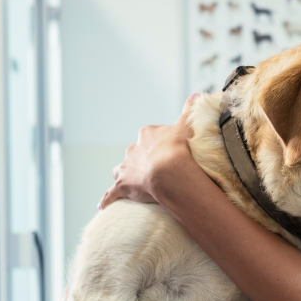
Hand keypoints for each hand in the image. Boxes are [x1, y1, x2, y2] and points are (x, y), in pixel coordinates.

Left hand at [99, 94, 199, 209]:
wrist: (170, 170)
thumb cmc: (180, 148)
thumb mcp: (187, 125)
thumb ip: (190, 110)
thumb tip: (197, 94)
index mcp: (147, 134)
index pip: (150, 137)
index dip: (160, 145)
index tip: (170, 152)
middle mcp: (133, 149)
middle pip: (135, 153)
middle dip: (142, 160)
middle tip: (157, 170)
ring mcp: (127, 168)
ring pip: (122, 170)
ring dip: (125, 175)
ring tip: (133, 183)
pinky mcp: (123, 186)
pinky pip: (111, 194)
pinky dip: (107, 199)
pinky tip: (103, 205)